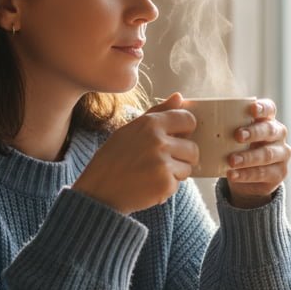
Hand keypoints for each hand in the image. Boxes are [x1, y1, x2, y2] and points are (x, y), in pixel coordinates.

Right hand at [72, 93, 198, 214]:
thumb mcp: (130, 129)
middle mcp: (159, 142)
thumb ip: (157, 112)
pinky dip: (166, 187)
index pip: (188, 120)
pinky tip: (149, 185)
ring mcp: (163, 164)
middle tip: (162, 162)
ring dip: (175, 173)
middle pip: (193, 148)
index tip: (178, 138)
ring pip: (188, 168)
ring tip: (153, 174)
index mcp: (150, 124)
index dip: (186, 130)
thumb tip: (179, 97)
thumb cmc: (113, 159)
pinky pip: (178, 184)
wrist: (98, 192)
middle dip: (182, 157)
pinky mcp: (165, 184)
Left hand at [225, 98, 290, 208]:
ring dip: (248, 157)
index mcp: (267, 120)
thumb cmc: (236, 148)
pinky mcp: (279, 173)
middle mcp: (278, 135)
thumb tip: (183, 104)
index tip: (252, 109)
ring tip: (231, 161)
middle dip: (254, 133)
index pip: (269, 109)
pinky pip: (263, 174)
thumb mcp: (230, 135)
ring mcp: (281, 154)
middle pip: (270, 130)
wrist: (246, 178)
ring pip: (267, 154)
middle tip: (237, 135)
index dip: (263, 108)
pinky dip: (246, 175)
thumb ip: (216, 122)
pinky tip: (232, 175)